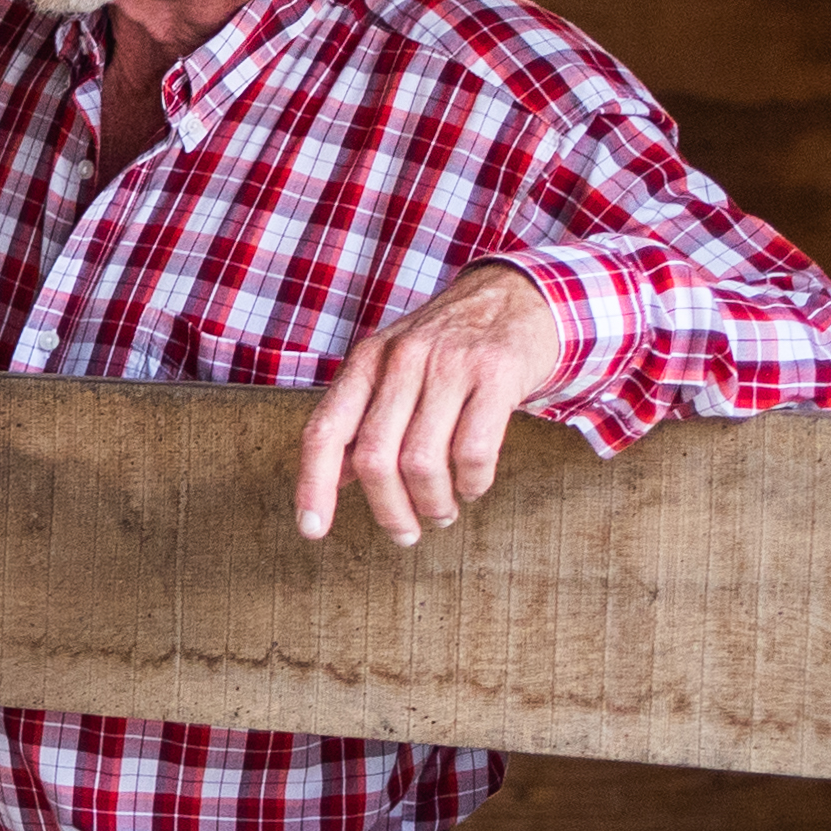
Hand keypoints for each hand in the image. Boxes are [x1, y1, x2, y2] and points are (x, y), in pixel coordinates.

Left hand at [295, 264, 562, 546]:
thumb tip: (336, 480)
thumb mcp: (392, 370)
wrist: (517, 297)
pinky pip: (474, 451)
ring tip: (442, 512)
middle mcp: (401, 359)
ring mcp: (450, 364)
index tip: (313, 530)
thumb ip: (363, 419)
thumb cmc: (447, 348)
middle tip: (406, 533)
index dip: (313, 485)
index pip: (324, 430)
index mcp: (366, 362)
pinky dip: (472, 483)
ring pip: (423, 462)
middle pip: (376, 459)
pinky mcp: (497, 374)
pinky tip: (473, 485)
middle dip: (389, 510)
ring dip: (433, 504)